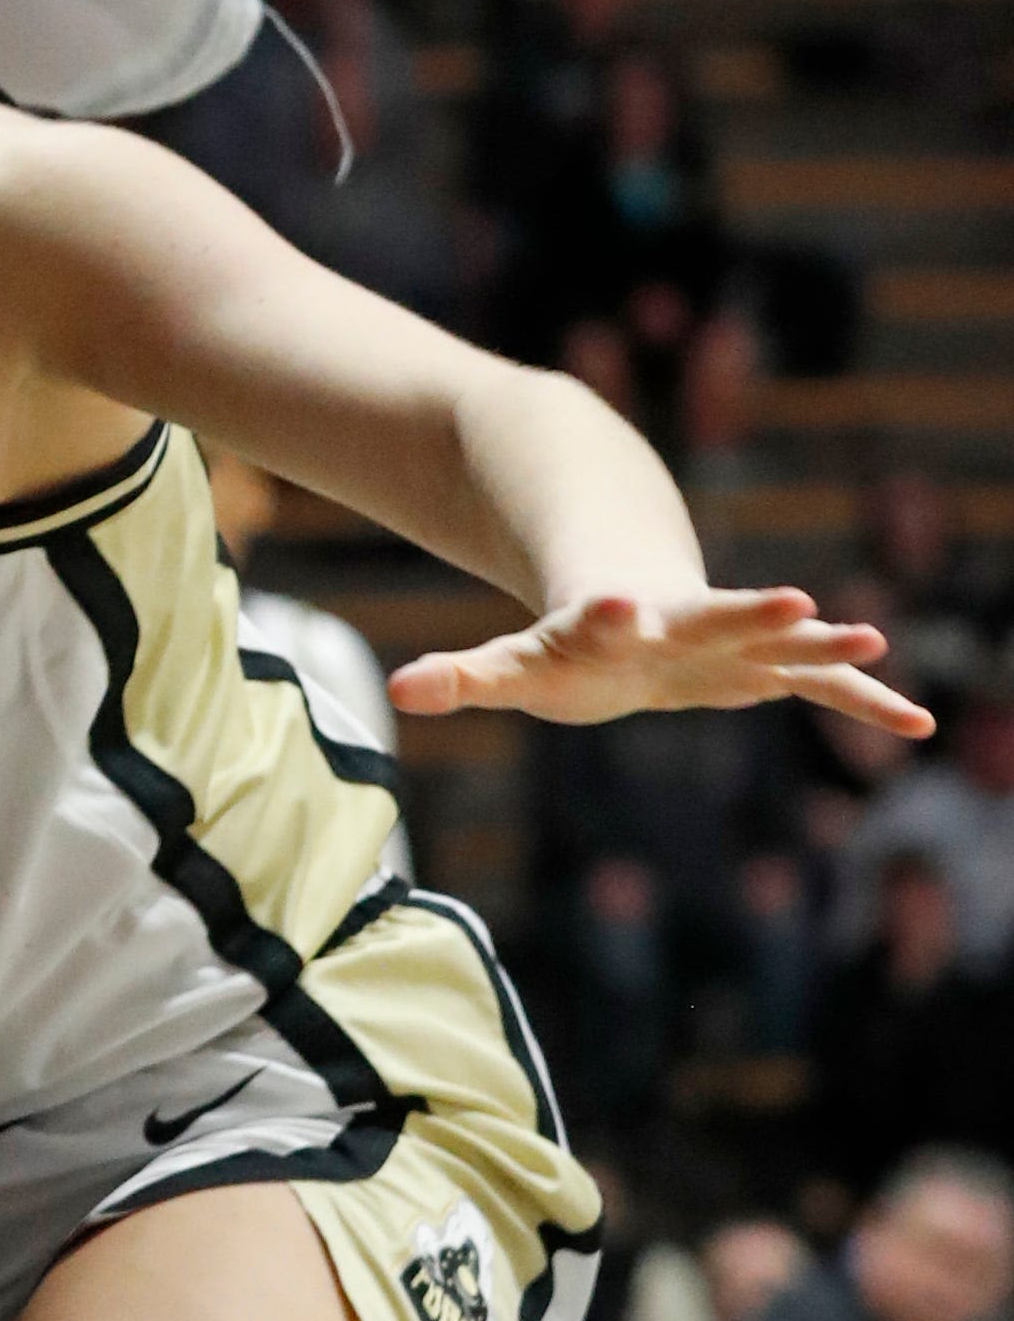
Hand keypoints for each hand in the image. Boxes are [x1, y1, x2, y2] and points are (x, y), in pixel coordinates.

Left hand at [392, 584, 935, 735]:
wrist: (626, 595)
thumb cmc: (565, 643)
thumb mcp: (512, 664)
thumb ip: (464, 675)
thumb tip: (400, 689)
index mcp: (610, 621)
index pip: (603, 615)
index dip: (608, 612)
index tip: (618, 602)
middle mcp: (678, 622)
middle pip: (714, 615)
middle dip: (752, 611)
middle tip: (796, 597)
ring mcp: (727, 641)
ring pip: (780, 640)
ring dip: (824, 644)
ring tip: (876, 640)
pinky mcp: (759, 666)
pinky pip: (817, 687)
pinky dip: (862, 703)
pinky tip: (919, 725)